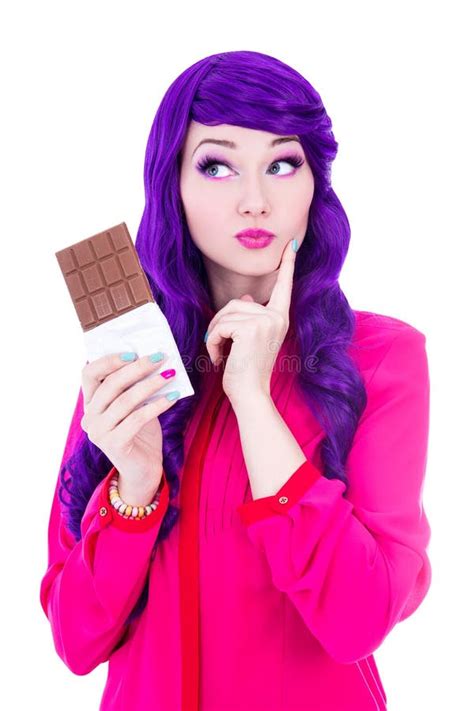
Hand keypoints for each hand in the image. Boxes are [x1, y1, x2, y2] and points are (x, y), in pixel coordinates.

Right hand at [80, 352, 177, 494]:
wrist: (143, 469)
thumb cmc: (140, 432)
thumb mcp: (135, 405)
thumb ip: (135, 386)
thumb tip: (153, 360)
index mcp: (90, 402)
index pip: (89, 373)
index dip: (108, 360)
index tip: (132, 352)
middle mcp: (89, 417)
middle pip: (111, 384)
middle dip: (138, 368)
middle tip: (160, 358)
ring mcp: (98, 432)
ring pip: (125, 400)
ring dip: (151, 384)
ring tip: (170, 374)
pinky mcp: (114, 444)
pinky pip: (137, 418)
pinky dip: (158, 405)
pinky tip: (174, 396)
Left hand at [205, 238, 297, 406]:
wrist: (250, 395)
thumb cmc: (246, 371)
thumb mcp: (250, 340)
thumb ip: (249, 317)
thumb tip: (246, 298)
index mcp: (279, 318)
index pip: (283, 287)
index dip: (287, 265)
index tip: (291, 245)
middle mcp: (276, 317)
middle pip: (236, 303)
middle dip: (220, 323)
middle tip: (217, 347)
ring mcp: (266, 321)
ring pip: (226, 313)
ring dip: (214, 335)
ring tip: (219, 354)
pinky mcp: (252, 328)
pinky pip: (221, 324)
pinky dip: (212, 341)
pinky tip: (218, 358)